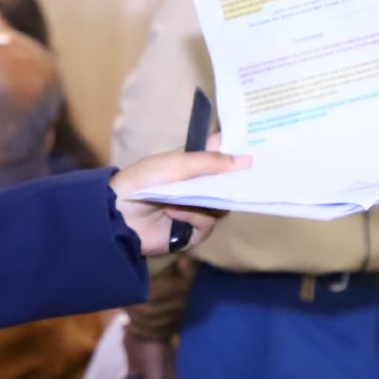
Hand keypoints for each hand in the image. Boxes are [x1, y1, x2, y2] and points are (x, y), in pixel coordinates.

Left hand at [109, 149, 248, 255]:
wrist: (118, 214)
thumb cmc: (142, 181)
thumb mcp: (177, 163)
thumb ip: (212, 161)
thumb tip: (247, 160)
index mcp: (192, 163)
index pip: (222, 155)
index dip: (238, 152)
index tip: (260, 148)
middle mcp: (197, 185)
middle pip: (229, 183)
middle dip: (234, 181)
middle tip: (251, 176)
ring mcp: (197, 208)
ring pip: (222, 205)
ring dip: (203, 201)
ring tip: (178, 199)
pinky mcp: (193, 230)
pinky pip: (209, 223)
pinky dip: (193, 217)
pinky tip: (173, 213)